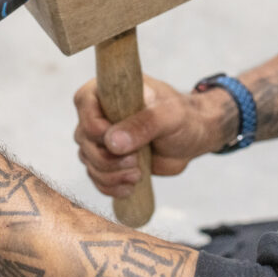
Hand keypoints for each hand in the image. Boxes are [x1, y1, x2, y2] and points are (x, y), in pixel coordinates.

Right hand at [73, 75, 233, 197]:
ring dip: (111, 175)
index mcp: (109, 89)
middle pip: (84, 139)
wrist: (194, 137)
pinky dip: (110, 186)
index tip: (122, 142)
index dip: (98, 128)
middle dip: (108, 159)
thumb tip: (112, 142)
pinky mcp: (109, 159)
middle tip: (136, 162)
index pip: (84, 104)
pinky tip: (130, 187)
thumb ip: (144, 124)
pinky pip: (96, 177)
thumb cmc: (184, 117)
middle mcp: (99, 111)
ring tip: (137, 174)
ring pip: (89, 161)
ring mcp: (102, 137)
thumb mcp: (170, 115)